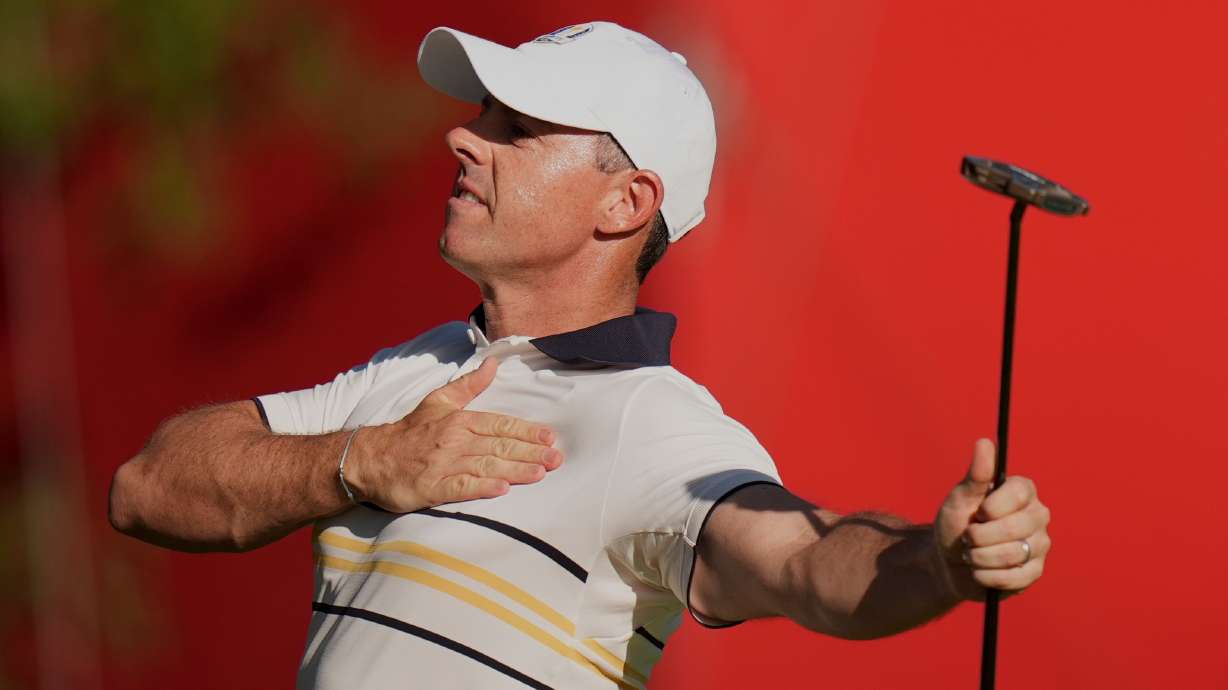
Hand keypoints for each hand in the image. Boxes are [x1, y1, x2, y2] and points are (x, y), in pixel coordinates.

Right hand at [346, 357, 562, 511]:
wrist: (370, 458)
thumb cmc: (410, 432)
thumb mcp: (439, 401)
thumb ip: (469, 385)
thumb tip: (494, 364)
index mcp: (460, 420)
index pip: (500, 424)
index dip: (526, 431)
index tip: (549, 437)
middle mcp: (455, 441)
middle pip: (499, 446)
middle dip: (530, 452)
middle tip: (556, 459)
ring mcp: (444, 465)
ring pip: (486, 466)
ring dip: (515, 470)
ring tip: (540, 473)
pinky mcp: (431, 487)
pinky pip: (460, 487)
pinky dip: (481, 488)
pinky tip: (502, 490)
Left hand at [932, 438, 1050, 601]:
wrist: (948, 562)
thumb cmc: (955, 523)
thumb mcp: (959, 499)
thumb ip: (975, 475)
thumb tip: (984, 442)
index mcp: (1022, 492)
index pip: (1018, 493)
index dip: (992, 507)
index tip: (977, 512)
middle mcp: (1038, 516)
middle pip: (1015, 527)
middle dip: (980, 536)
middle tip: (968, 536)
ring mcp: (1040, 545)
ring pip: (1013, 554)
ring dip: (980, 557)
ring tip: (971, 554)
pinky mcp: (1035, 572)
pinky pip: (1015, 577)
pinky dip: (988, 576)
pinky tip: (978, 571)